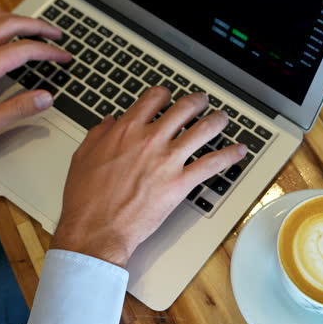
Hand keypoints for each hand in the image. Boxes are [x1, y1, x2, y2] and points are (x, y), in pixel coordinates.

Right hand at [50, 87, 246, 266]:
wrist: (96, 228)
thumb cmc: (87, 199)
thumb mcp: (83, 157)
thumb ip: (99, 135)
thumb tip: (109, 122)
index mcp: (126, 130)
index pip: (153, 99)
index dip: (164, 95)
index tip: (168, 97)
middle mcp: (150, 140)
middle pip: (183, 109)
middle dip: (196, 102)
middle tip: (202, 102)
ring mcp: (168, 160)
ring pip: (203, 130)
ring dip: (217, 121)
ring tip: (223, 119)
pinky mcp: (180, 183)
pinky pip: (212, 164)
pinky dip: (230, 156)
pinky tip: (239, 151)